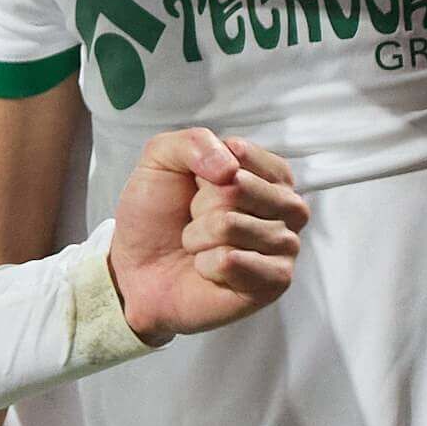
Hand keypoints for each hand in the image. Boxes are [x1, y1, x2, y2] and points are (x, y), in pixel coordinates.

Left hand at [107, 130, 309, 341]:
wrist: (139, 267)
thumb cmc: (159, 213)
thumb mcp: (162, 159)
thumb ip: (194, 142)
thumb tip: (229, 169)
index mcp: (269, 172)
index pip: (240, 154)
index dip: (203, 172)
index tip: (197, 187)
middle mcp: (287, 206)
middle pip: (236, 189)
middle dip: (199, 206)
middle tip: (196, 221)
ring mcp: (284, 245)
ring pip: (229, 226)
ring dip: (198, 237)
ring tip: (200, 246)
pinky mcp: (274, 282)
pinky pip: (231, 261)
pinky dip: (205, 264)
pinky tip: (208, 269)